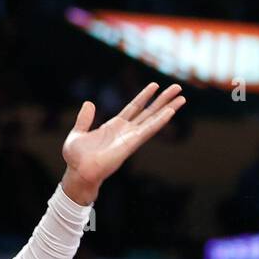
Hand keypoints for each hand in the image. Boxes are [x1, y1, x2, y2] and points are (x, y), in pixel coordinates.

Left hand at [60, 83, 184, 204]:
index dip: (144, 96)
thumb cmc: (76, 158)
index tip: (155, 85)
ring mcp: (131, 137)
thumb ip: (84, 119)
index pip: (133, 107)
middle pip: (149, 111)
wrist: (78, 172)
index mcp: (114, 126)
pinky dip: (160, 121)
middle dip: (163, 100)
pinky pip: (148, 130)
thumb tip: (89, 103)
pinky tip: (170, 112)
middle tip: (177, 88)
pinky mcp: (131, 144)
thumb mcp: (78, 133)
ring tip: (182, 98)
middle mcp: (126, 131)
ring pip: (153, 119)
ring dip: (168, 108)